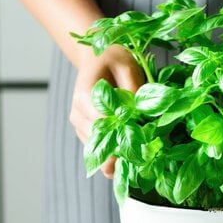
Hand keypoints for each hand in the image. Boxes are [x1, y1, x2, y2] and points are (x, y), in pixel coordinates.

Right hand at [69, 45, 143, 177]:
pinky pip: (98, 148)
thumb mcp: (127, 65)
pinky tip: (129, 161)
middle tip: (144, 162)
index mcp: (85, 97)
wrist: (96, 59)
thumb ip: (133, 89)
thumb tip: (143, 113)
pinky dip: (113, 154)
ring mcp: (79, 124)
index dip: (125, 134)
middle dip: (123, 151)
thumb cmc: (112, 59)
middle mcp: (78, 114)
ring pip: (98, 149)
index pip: (106, 124)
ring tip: (139, 164)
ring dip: (118, 156)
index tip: (144, 145)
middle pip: (100, 141)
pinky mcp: (84, 131)